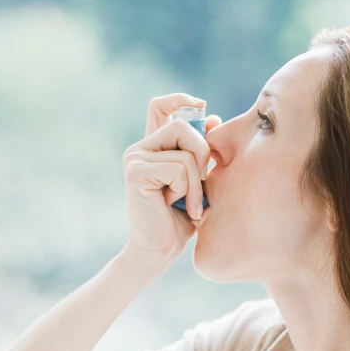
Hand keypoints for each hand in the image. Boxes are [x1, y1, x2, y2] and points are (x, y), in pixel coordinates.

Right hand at [122, 93, 220, 269]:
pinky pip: (178, 168)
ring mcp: (135, 158)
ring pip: (185, 150)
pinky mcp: (136, 172)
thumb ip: (202, 151)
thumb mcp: (198, 180)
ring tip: (190, 204)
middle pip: (183, 125)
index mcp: (153, 147)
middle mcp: (140, 149)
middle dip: (202, 152)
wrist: (159, 251)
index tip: (202, 106)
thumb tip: (214, 117)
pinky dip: (187, 190)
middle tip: (202, 182)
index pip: (160, 106)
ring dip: (197, 182)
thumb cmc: (181, 219)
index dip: (181, 99)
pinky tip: (175, 206)